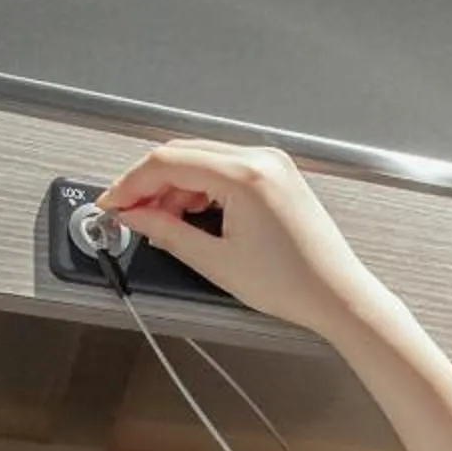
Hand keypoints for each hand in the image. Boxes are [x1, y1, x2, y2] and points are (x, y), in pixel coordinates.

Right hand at [99, 141, 387, 338]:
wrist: (339, 296)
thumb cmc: (294, 285)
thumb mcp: (216, 261)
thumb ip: (166, 232)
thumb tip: (134, 217)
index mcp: (244, 175)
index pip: (165, 162)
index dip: (130, 183)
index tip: (113, 204)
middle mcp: (260, 159)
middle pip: (181, 154)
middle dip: (150, 184)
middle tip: (130, 214)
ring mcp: (271, 163)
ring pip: (201, 159)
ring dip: (174, 186)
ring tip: (161, 222)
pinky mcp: (277, 174)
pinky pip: (224, 168)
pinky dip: (200, 187)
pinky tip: (190, 214)